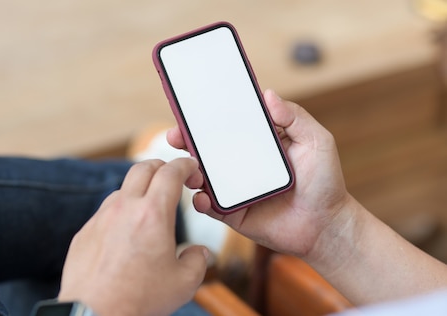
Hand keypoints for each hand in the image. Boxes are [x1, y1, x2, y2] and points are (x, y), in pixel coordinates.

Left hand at [58, 158, 208, 315]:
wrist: (94, 315)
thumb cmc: (137, 300)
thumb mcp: (184, 283)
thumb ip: (197, 261)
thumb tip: (198, 253)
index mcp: (152, 214)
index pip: (171, 173)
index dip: (184, 165)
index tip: (191, 168)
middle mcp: (124, 209)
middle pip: (143, 168)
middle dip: (161, 167)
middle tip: (172, 177)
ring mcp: (100, 219)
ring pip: (121, 190)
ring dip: (138, 192)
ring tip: (149, 211)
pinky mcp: (84, 233)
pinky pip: (104, 214)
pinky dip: (119, 215)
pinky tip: (125, 236)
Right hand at [167, 89, 350, 259]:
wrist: (326, 226)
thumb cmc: (324, 182)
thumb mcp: (316, 141)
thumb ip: (295, 117)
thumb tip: (268, 94)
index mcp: (257, 143)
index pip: (227, 125)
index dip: (207, 116)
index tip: (191, 107)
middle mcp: (240, 163)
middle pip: (205, 149)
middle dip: (186, 140)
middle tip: (175, 136)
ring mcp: (234, 188)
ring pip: (201, 176)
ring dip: (189, 170)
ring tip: (190, 170)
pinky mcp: (231, 213)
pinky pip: (208, 206)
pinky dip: (200, 201)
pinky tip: (201, 196)